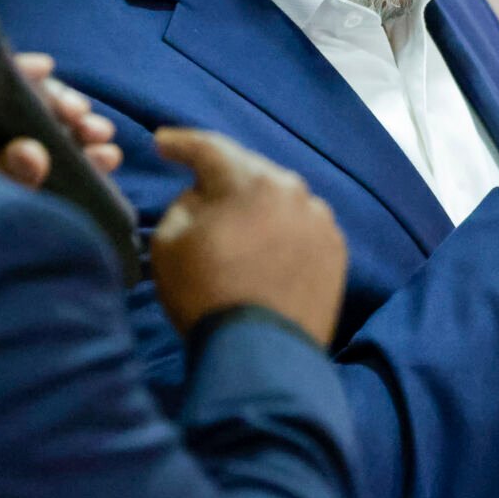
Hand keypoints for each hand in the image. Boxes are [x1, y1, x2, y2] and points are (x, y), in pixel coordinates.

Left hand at [0, 53, 120, 187]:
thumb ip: (1, 177)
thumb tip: (34, 153)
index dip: (16, 75)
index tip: (47, 69)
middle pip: (22, 108)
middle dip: (61, 109)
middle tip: (87, 120)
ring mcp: (3, 162)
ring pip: (47, 133)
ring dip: (80, 133)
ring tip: (104, 143)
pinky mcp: (27, 181)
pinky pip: (59, 160)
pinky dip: (83, 156)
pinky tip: (104, 159)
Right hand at [151, 128, 346, 344]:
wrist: (262, 355)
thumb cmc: (206, 295)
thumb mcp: (169, 243)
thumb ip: (184, 204)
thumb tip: (203, 195)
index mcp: (252, 182)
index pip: (210, 148)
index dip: (181, 143)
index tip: (162, 142)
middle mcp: (295, 191)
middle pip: (250, 171)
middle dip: (222, 175)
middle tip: (198, 181)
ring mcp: (321, 221)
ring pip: (280, 199)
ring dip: (257, 204)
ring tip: (237, 218)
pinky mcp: (336, 251)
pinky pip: (301, 227)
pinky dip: (282, 230)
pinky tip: (267, 246)